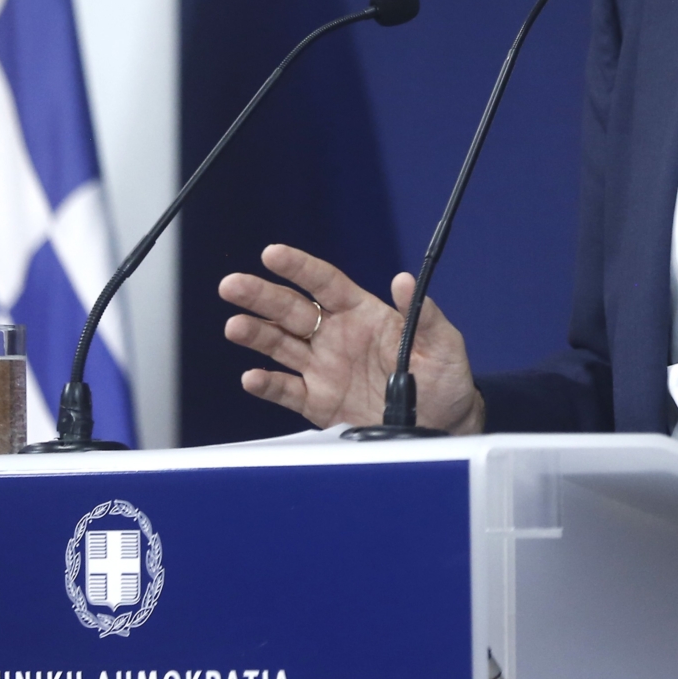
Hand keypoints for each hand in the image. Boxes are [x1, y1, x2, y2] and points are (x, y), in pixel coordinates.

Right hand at [220, 244, 485, 433]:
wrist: (442, 425)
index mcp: (364, 315)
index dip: (299, 267)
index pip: (325, 284)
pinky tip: (252, 377)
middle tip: (232, 285)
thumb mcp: (444, 344)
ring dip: (256, 334)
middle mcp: (337, 337)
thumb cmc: (445, 379)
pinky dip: (267, 384)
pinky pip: (287, 390)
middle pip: (292, 310)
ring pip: (281, 345)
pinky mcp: (319, 402)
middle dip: (261, 296)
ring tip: (235, 326)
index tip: (272, 253)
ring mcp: (324, 368)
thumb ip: (423, 314)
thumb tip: (403, 280)